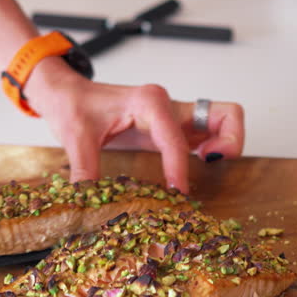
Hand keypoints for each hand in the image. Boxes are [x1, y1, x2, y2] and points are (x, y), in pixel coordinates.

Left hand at [25, 57, 244, 192]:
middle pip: (225, 114)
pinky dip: (214, 150)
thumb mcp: (75, 138)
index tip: (177, 193)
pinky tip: (197, 168)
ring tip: (208, 166)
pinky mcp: (172, 128)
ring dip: (227, 145)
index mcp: (148, 102)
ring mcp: (174, 116)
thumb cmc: (73, 106)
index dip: (179, 168)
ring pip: (223, 122)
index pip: (176, 138)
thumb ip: (85, 170)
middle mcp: (168, 105)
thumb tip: (87, 203)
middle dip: (230, 141)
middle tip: (212, 165)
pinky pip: (208, 136)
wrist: (65, 93)